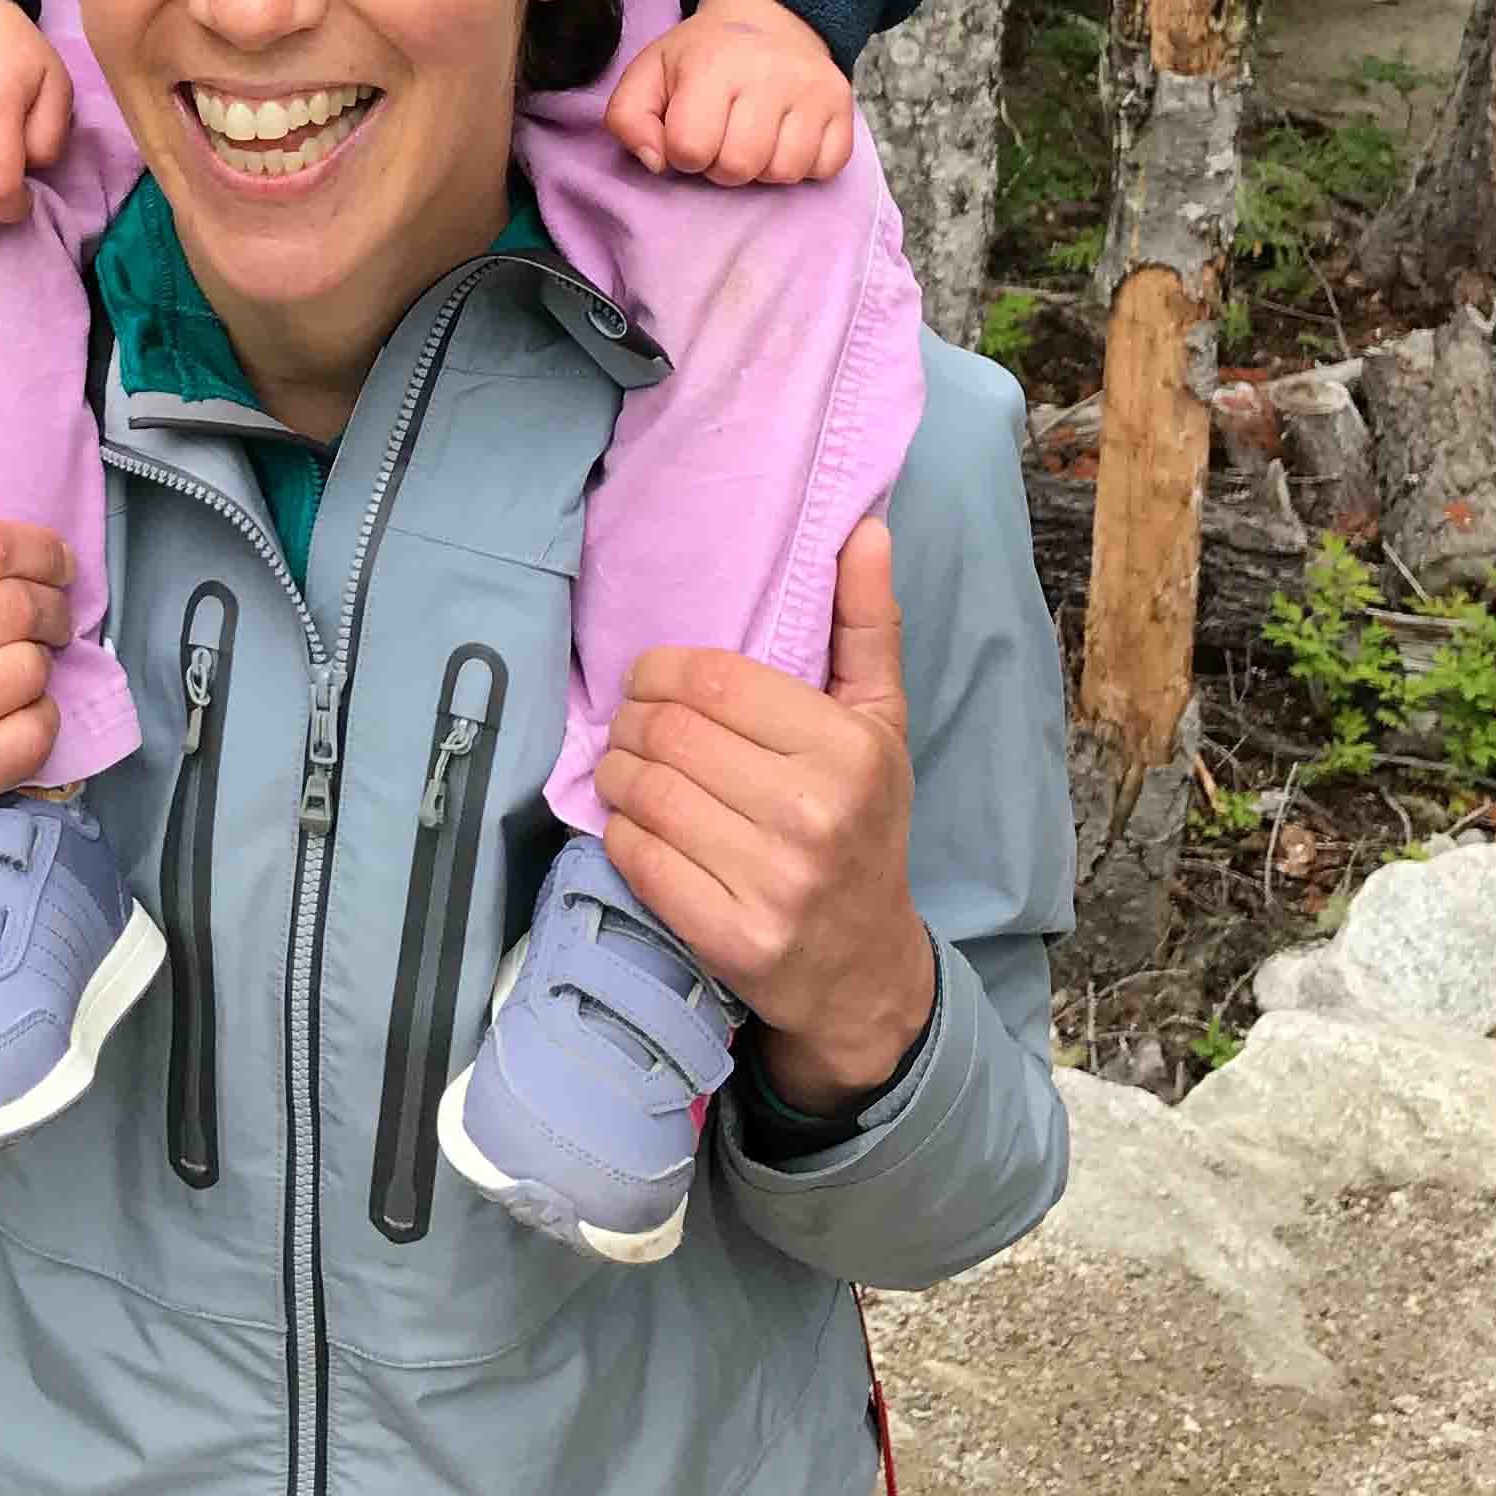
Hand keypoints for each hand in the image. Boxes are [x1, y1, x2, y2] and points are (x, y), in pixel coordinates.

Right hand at [0, 377, 72, 947]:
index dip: (36, 546)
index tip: (51, 556)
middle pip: (15, 608)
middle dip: (54, 602)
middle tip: (53, 605)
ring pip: (30, 671)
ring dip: (45, 661)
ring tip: (30, 654)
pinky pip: (29, 738)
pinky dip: (40, 720)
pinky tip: (19, 709)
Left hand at [591, 516, 934, 1113]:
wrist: (864, 968)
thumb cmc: (865, 824)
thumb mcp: (879, 723)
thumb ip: (866, 623)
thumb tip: (865, 527)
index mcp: (846, 750)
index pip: (712, 681)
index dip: (661, 670)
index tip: (652, 678)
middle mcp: (810, 815)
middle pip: (667, 733)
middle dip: (630, 719)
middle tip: (632, 723)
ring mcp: (768, 881)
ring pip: (641, 791)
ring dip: (616, 771)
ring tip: (628, 766)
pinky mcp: (727, 935)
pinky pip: (634, 855)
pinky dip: (620, 831)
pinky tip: (638, 824)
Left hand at [602, 0, 854, 187]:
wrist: (769, 17)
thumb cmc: (702, 56)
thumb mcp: (650, 73)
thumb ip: (628, 118)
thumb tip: (656, 162)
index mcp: (711, 65)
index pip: (690, 147)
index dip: (684, 152)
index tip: (690, 132)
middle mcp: (768, 74)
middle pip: (739, 167)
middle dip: (722, 165)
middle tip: (724, 137)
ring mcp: (812, 90)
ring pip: (783, 172)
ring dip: (762, 169)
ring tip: (754, 138)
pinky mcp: (843, 105)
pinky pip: (826, 167)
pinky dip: (804, 165)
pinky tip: (787, 137)